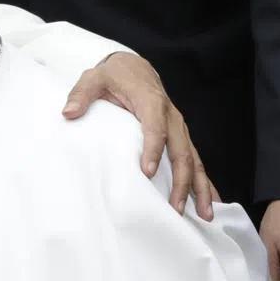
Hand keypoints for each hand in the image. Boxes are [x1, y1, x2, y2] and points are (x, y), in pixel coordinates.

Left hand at [62, 52, 216, 219]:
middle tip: (175, 207)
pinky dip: (203, 180)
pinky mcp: (179, 134)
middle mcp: (171, 115)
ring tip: (204, 214)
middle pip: (181, 149)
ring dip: (198, 186)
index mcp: (150, 101)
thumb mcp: (94, 78)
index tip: (148, 172)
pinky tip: (211, 200)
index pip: (155, 127)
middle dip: (181, 179)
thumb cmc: (113, 75)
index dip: (153, 149)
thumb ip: (81, 94)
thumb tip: (68, 112)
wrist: (134, 67)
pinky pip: (194, 158)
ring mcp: (178, 126)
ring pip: (193, 158)